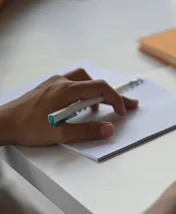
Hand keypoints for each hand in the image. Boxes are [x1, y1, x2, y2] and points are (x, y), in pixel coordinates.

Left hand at [0, 68, 137, 145]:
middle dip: (112, 94)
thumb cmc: (26, 128)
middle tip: (126, 105)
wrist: (1, 123)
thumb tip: (109, 129)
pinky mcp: (47, 87)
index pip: (100, 88)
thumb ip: (87, 131)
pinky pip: (72, 83)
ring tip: (100, 106)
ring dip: (95, 91)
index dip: (116, 99)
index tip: (123, 111)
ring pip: (83, 79)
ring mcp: (53, 83)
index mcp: (66, 90)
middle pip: (94, 82)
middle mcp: (61, 82)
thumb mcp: (59, 134)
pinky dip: (82, 92)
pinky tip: (79, 106)